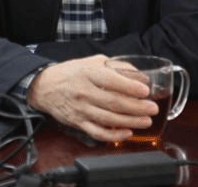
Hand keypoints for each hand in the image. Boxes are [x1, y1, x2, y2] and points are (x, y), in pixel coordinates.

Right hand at [26, 54, 157, 142]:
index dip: (130, 86)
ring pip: (109, 119)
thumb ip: (117, 67)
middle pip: (114, 102)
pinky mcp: (78, 123)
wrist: (45, 87)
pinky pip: (98, 132)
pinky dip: (114, 135)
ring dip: (131, 121)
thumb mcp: (93, 62)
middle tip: (152, 108)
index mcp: (88, 73)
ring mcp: (81, 109)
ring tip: (146, 121)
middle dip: (137, 107)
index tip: (146, 90)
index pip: (112, 81)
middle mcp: (84, 91)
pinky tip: (127, 132)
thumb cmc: (72, 73)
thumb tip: (140, 76)